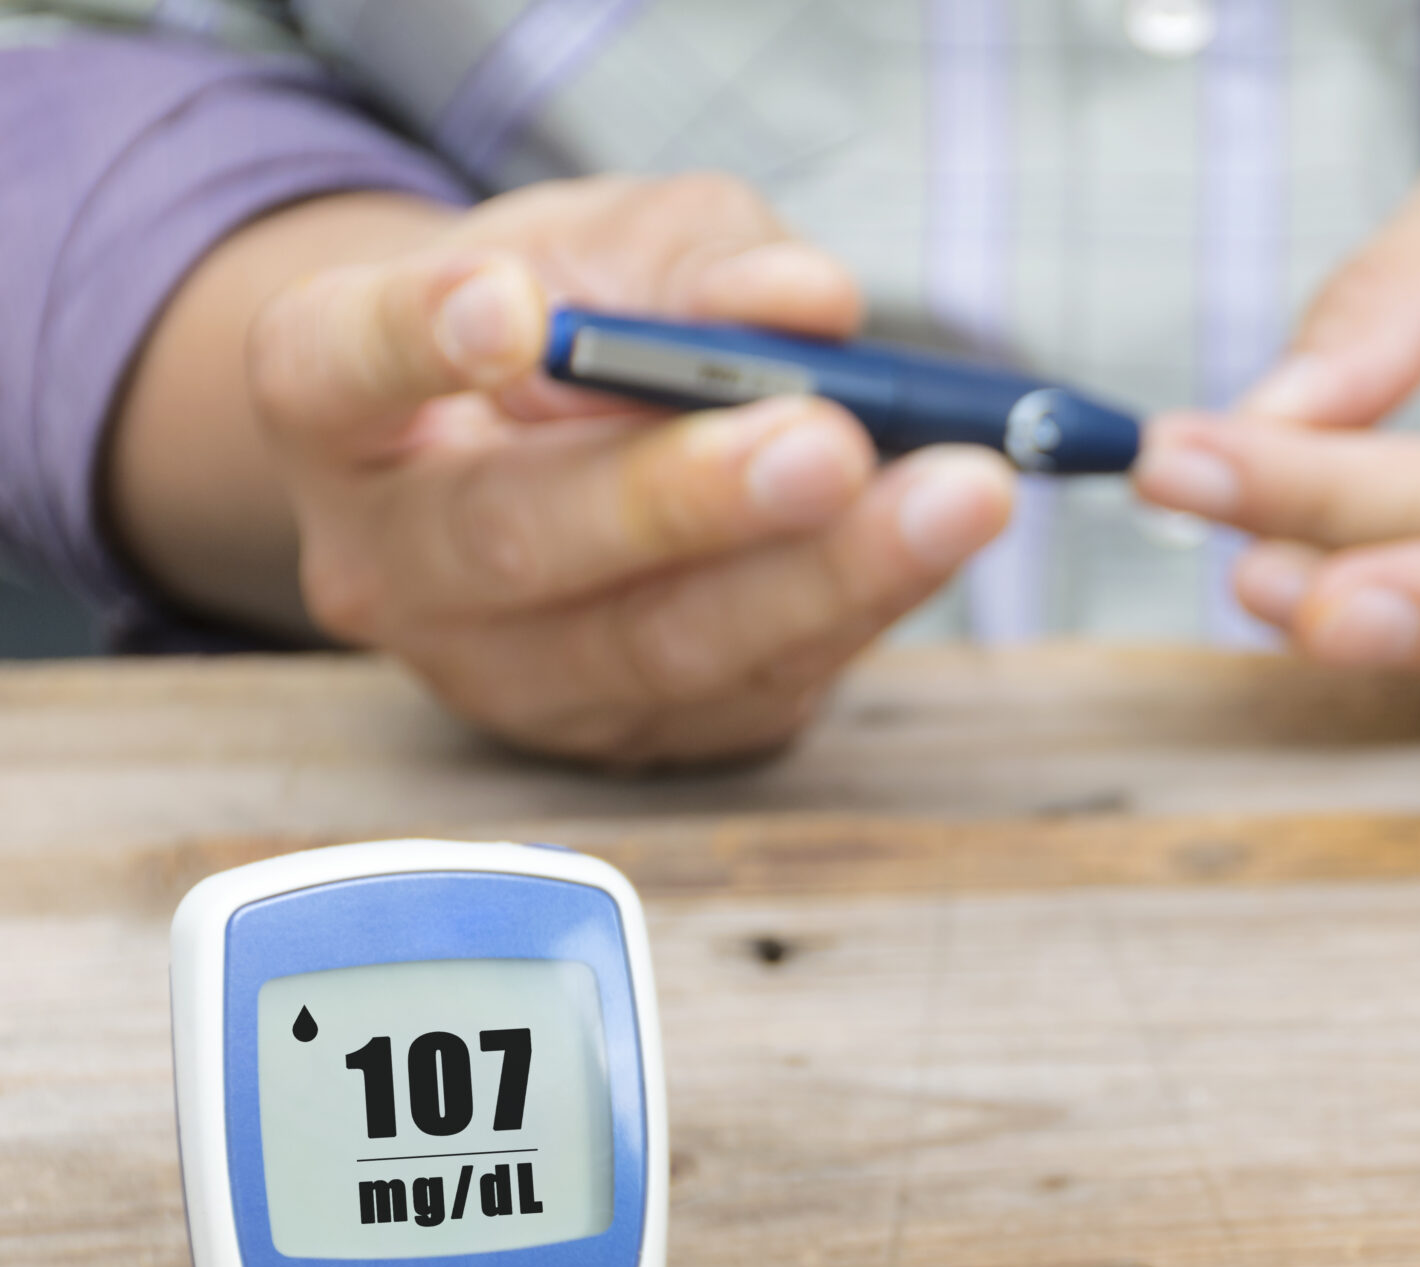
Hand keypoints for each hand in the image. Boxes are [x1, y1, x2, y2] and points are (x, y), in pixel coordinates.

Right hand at [246, 174, 1011, 763]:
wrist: (561, 458)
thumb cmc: (575, 322)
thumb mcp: (616, 244)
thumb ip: (698, 255)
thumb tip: (806, 302)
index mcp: (334, 402)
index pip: (338, 368)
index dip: (418, 342)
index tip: (510, 310)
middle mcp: (393, 559)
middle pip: (520, 539)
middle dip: (689, 496)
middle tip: (828, 441)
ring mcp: (502, 672)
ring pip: (657, 645)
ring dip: (823, 575)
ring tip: (955, 494)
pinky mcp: (627, 739)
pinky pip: (752, 687)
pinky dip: (863, 605)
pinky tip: (943, 535)